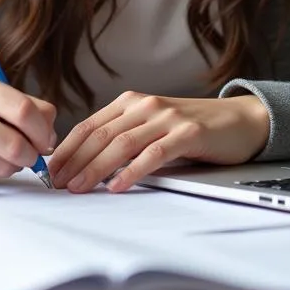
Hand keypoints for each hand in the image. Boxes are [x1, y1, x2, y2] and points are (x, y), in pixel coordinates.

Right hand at [0, 71, 56, 180]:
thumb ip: (26, 105)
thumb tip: (50, 135)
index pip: (22, 110)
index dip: (42, 130)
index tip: (46, 140)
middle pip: (15, 144)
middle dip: (32, 155)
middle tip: (32, 154)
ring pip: (2, 165)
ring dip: (13, 165)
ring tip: (6, 154)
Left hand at [49, 92, 269, 193]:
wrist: (239, 120)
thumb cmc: (191, 129)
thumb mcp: (152, 127)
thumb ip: (124, 138)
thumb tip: (83, 165)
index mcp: (131, 102)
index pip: (90, 126)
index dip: (67, 149)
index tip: (50, 172)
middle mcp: (145, 105)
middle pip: (101, 135)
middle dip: (75, 161)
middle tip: (58, 184)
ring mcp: (167, 117)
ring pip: (122, 144)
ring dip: (96, 167)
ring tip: (79, 187)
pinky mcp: (188, 133)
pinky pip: (154, 153)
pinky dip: (133, 171)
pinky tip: (118, 185)